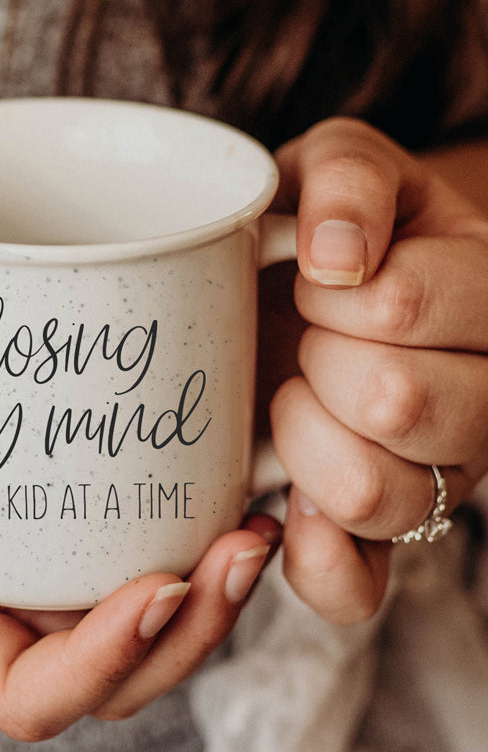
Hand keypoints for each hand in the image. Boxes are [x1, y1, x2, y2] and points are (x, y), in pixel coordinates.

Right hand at [0, 292, 279, 738]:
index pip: (22, 692)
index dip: (100, 668)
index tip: (155, 590)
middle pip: (106, 657)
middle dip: (189, 628)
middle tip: (242, 545)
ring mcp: (2, 520)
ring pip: (123, 583)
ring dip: (201, 570)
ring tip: (254, 506)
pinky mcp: (17, 453)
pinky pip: (103, 493)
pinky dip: (164, 488)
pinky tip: (204, 435)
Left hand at [270, 118, 487, 622]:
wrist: (314, 279)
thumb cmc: (326, 219)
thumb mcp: (339, 162)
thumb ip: (347, 182)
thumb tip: (337, 260)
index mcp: (485, 299)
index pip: (399, 305)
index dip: (328, 290)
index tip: (316, 276)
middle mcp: (484, 401)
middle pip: (394, 403)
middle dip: (317, 357)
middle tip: (307, 335)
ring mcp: (440, 479)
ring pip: (374, 494)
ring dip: (303, 436)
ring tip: (297, 392)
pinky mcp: (379, 537)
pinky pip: (355, 588)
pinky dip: (312, 554)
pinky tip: (284, 501)